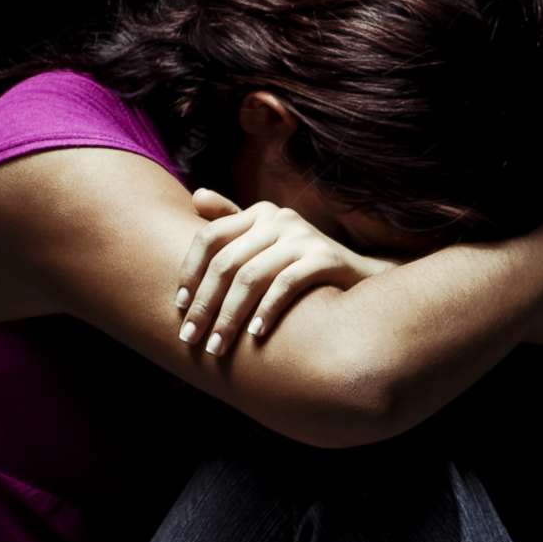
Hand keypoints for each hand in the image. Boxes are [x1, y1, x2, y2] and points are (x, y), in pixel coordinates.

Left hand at [173, 187, 389, 355]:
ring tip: (218, 346)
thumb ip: (233, 222)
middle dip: (205, 304)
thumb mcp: (268, 243)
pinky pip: (285, 285)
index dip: (189, 272)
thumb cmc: (305, 265)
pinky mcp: (325, 258)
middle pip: (226, 262)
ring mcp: (303, 237)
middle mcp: (279, 218)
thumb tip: (196, 196)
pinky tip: (255, 335)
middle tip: (191, 338)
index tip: (180, 306)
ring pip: (251, 277)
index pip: (209, 237)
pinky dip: (266, 311)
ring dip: (230, 316)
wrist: (362, 278)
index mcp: (259, 213)